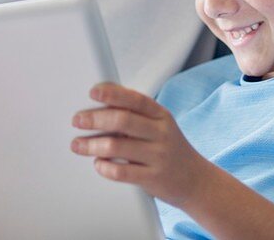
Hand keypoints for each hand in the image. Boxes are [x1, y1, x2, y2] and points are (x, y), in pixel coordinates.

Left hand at [70, 82, 209, 207]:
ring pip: (118, 146)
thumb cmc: (169, 148)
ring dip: (93, 145)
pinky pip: (122, 172)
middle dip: (95, 119)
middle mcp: (161, 133)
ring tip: (78, 145)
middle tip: (77, 120)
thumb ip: (135, 115)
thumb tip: (99, 105)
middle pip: (123, 120)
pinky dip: (105, 167)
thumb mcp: (159, 126)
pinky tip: (98, 164)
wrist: (196, 181)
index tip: (93, 92)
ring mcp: (158, 156)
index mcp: (161, 115)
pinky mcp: (153, 178)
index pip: (136, 99)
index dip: (113, 94)